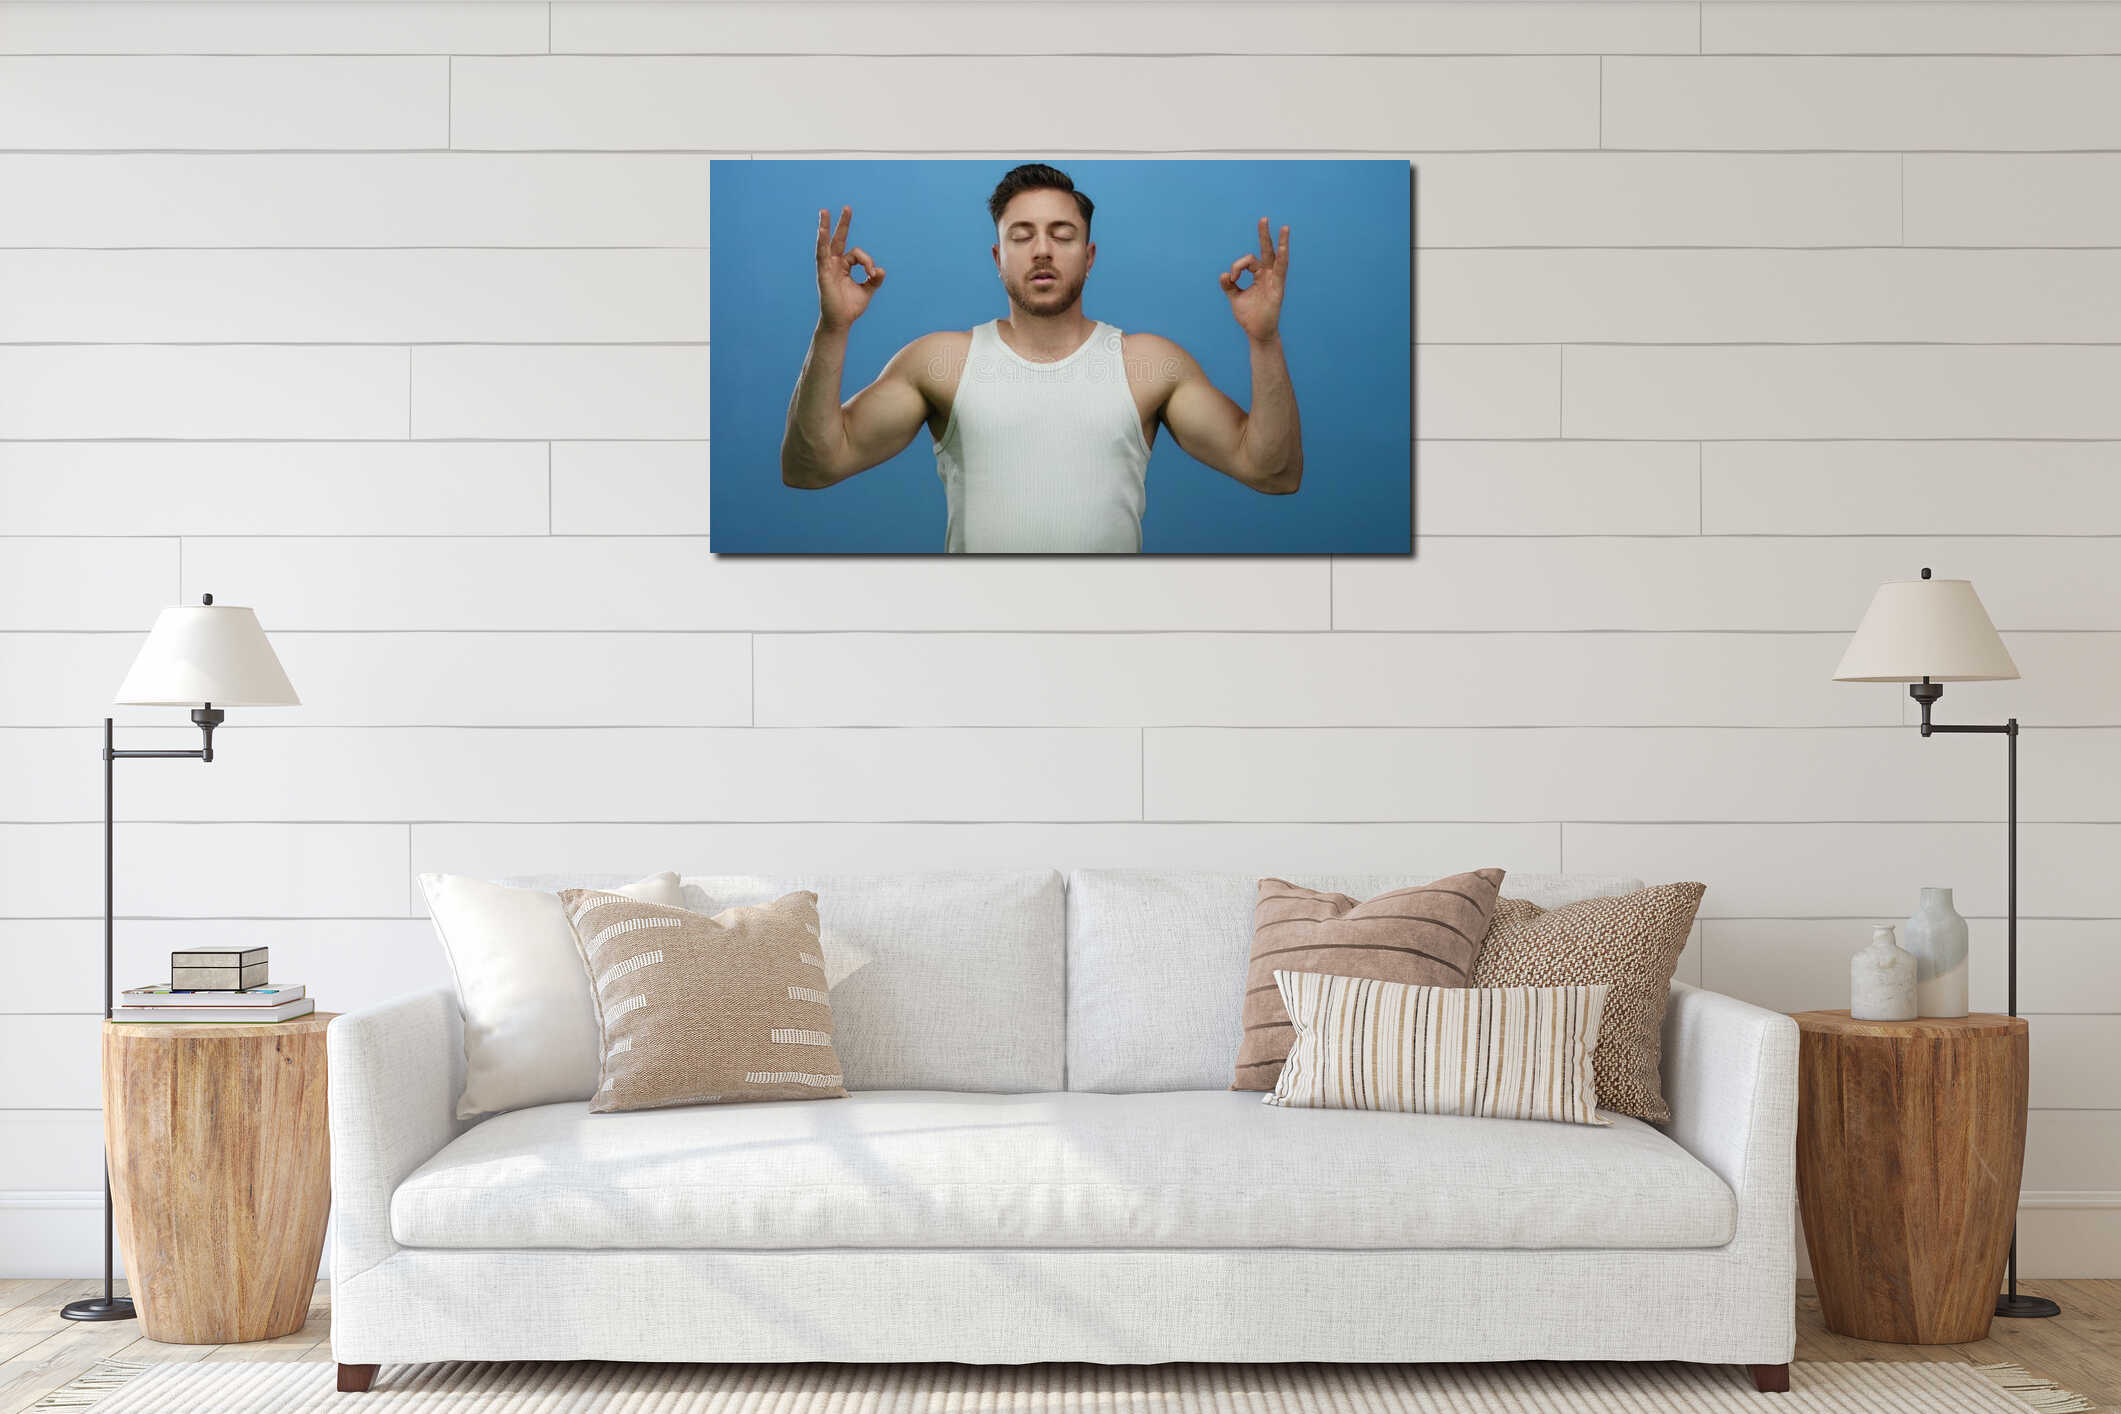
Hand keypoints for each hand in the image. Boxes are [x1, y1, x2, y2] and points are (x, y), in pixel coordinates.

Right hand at [815, 205, 884, 330]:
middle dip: (843, 223)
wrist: (841, 322)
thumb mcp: (867, 291)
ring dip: (825, 227)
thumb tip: (881, 270)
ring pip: (826, 243)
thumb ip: (874, 280)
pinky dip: (821, 242)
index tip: (873, 274)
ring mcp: (827, 267)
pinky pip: (821, 254)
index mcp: (844, 266)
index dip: (867, 261)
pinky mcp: (823, 273)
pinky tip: (821, 231)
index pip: (857, 254)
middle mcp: (834, 264)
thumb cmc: (851, 307)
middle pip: (838, 239)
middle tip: (848, 207)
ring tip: (824, 211)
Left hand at [1219, 217, 1289, 341]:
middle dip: (1264, 235)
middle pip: (1267, 251)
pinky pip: (1282, 270)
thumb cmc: (1249, 316)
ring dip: (1281, 242)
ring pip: (1278, 257)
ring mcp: (1274, 280)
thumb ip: (1228, 285)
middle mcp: (1268, 275)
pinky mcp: (1278, 288)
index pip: (1247, 261)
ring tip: (1284, 228)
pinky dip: (1283, 258)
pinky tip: (1283, 247)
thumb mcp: (1235, 297)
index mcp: (1258, 275)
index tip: (1231, 278)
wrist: (1257, 332)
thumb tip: (1224, 274)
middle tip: (1263, 219)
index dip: (1237, 266)